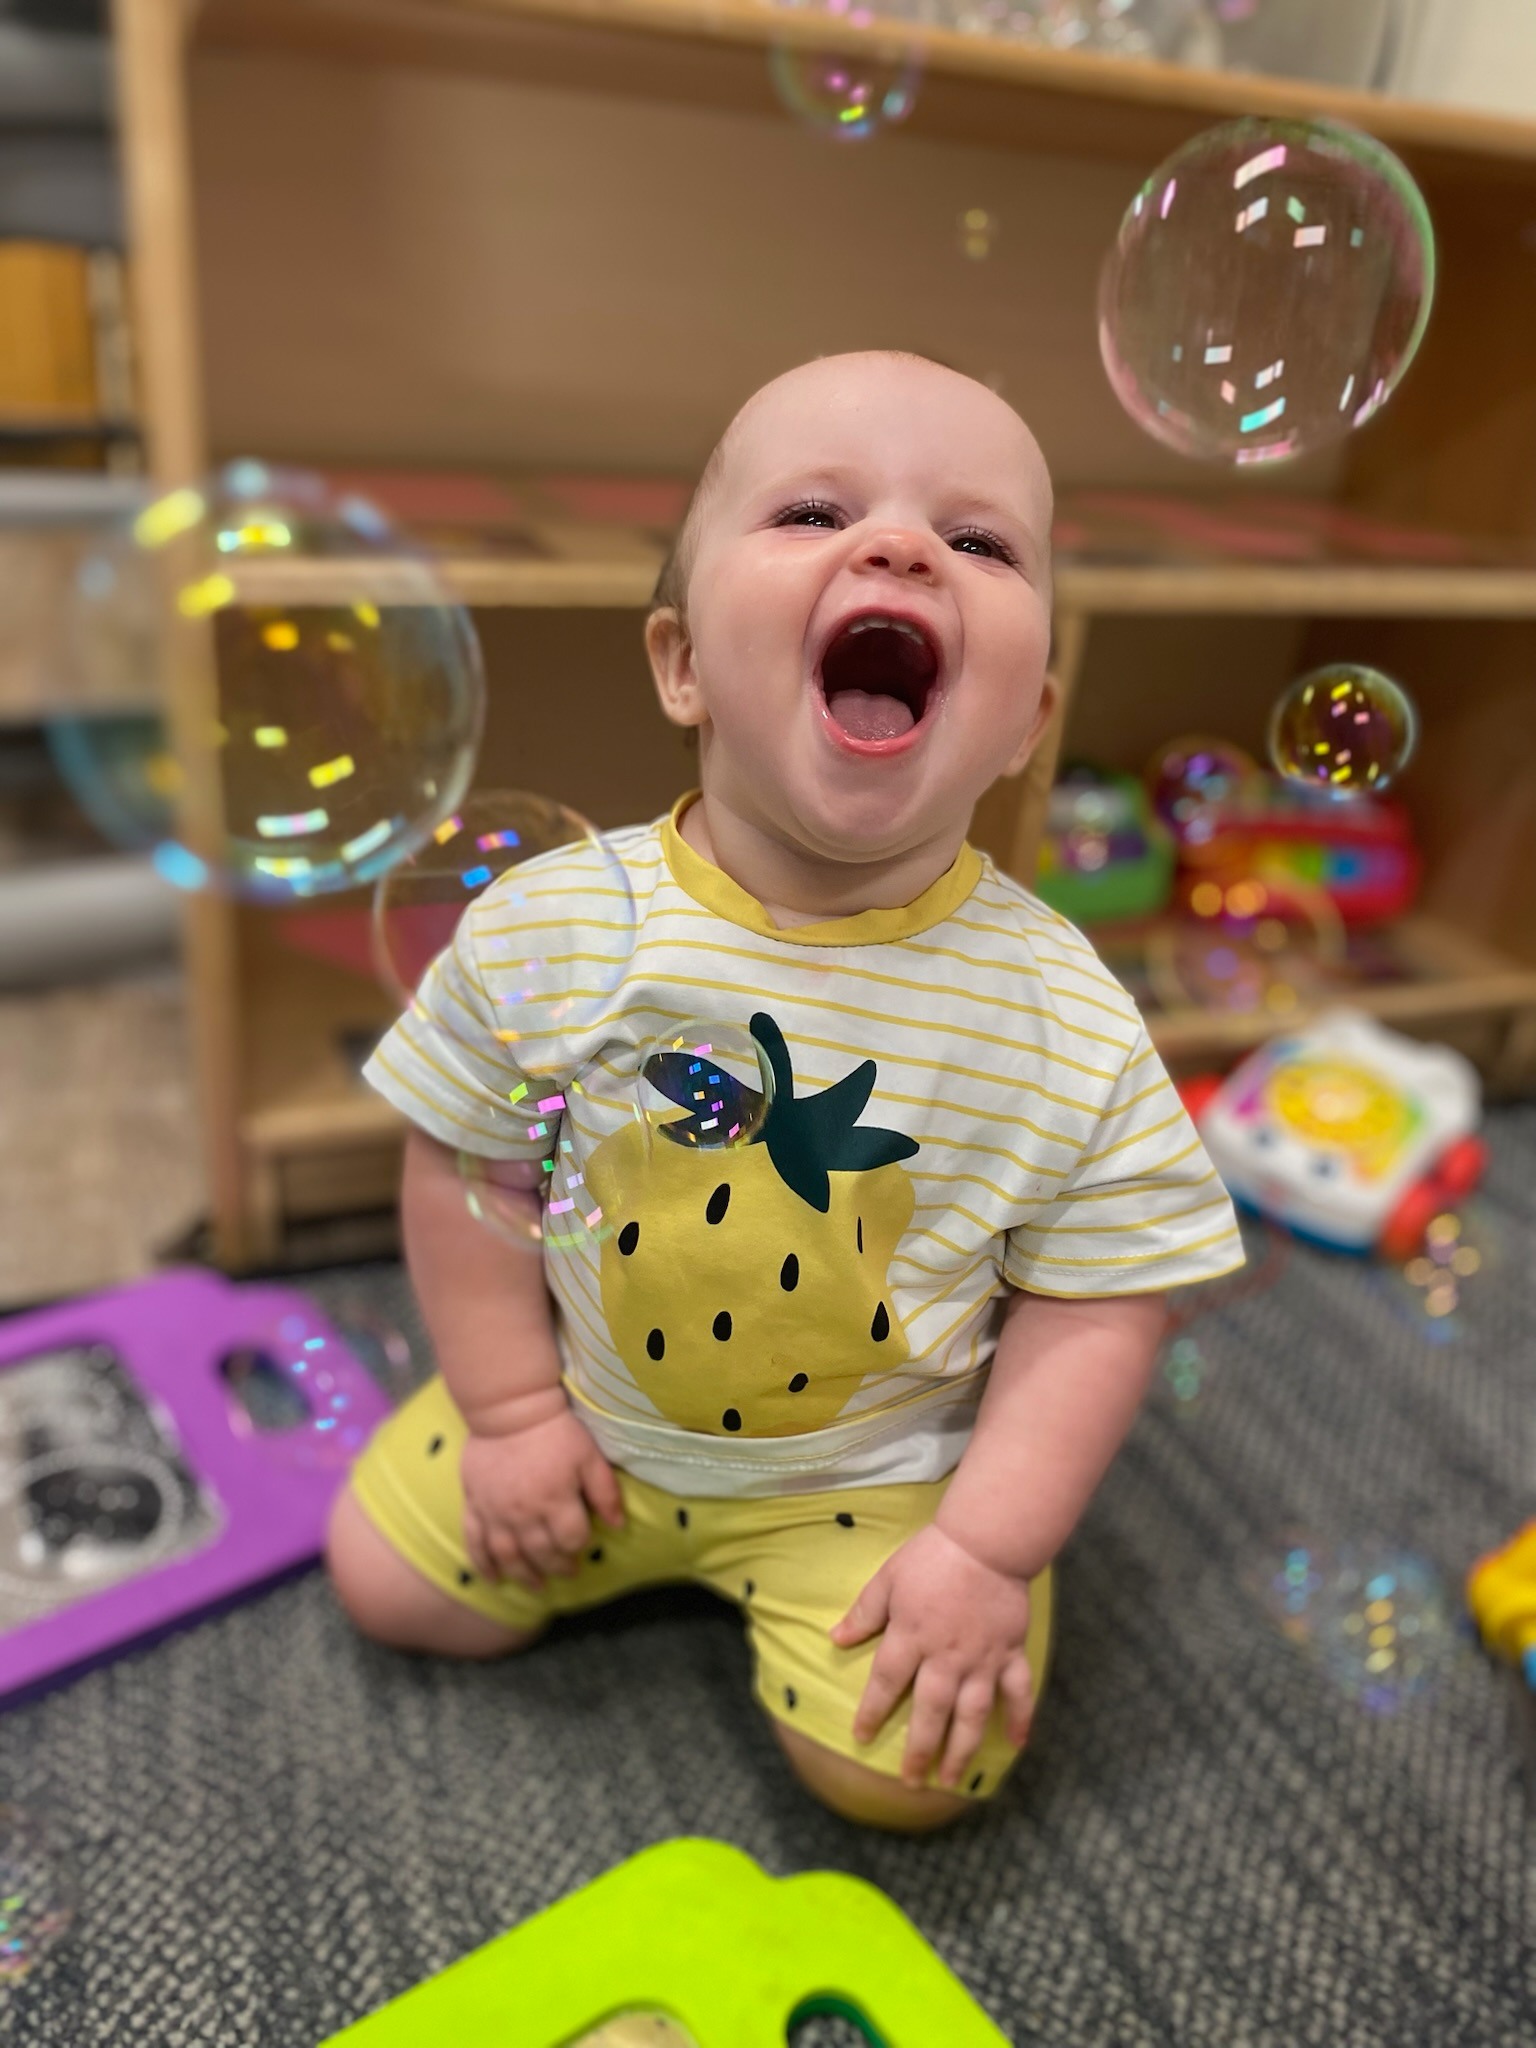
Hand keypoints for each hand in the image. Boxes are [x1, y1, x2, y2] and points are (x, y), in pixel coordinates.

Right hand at [460, 1407, 622, 1590]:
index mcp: (555, 1501)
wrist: (508, 1409)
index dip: (581, 1544)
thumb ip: (604, 1491)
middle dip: (558, 1566)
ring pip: (508, 1556)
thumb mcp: (589, 1455)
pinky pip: (474, 1542)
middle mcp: (524, 1514)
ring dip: (523, 1576)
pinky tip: (493, 1579)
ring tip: (537, 1585)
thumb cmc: (555, 1430)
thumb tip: (619, 1526)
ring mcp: (495, 1512)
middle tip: (567, 1570)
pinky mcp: (473, 1505)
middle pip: (542, 1553)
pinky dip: (483, 1565)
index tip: (583, 1542)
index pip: (572, 1539)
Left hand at [829, 1523, 1034, 1788]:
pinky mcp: (1010, 1653)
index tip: (861, 1737)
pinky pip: (1018, 1692)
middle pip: (930, 1712)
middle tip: (911, 1781)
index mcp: (911, 1637)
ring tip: (952, 1779)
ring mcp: (982, 1659)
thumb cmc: (934, 1556)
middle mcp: (946, 1658)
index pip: (886, 1683)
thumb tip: (835, 1638)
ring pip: (971, 1715)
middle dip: (919, 1750)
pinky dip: (1020, 1719)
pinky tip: (1016, 1745)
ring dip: (961, 1750)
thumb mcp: (888, 1578)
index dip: (871, 1711)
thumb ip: (864, 1612)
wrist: (988, 1541)